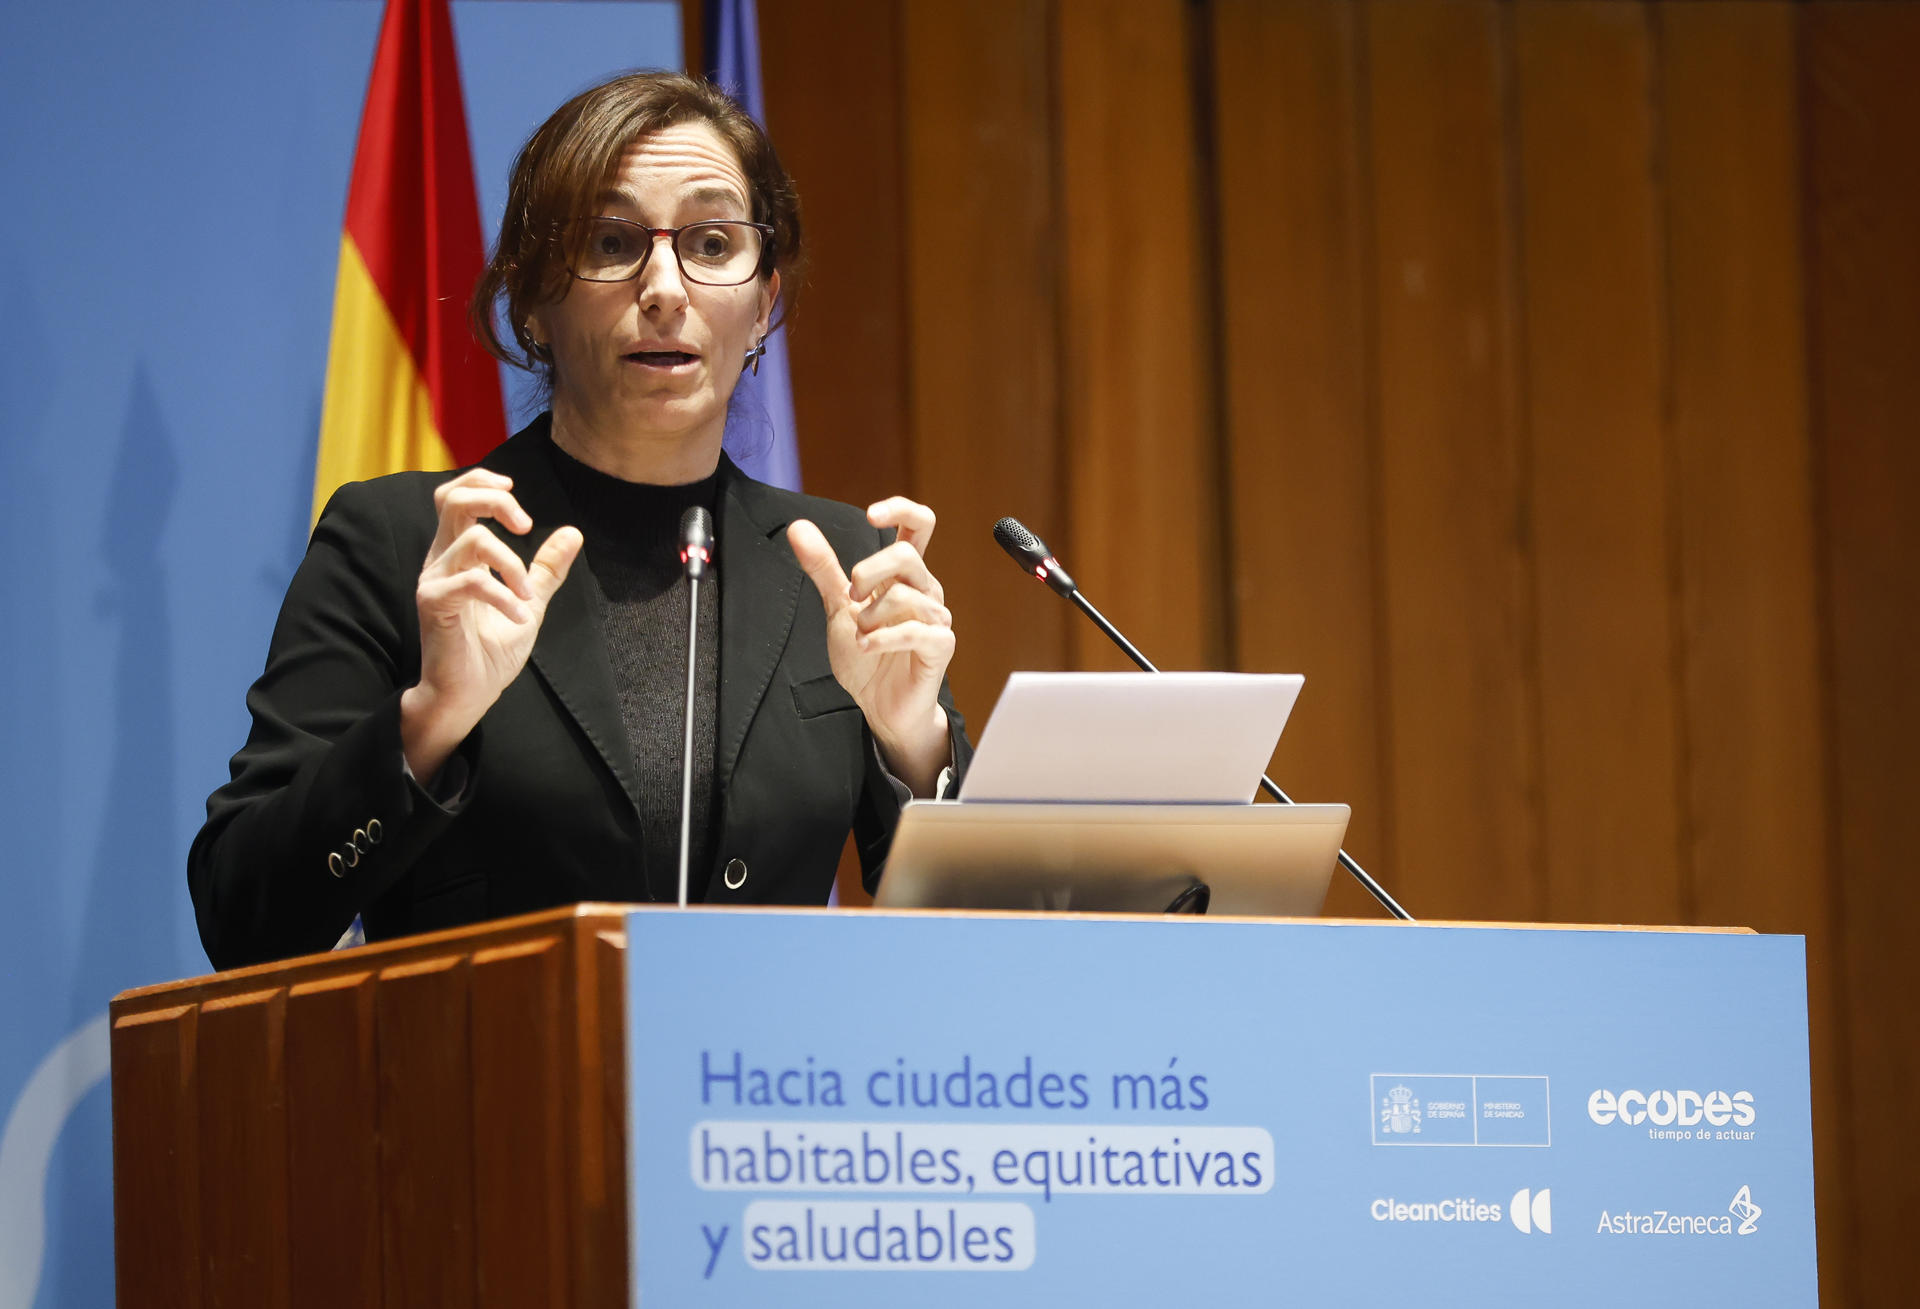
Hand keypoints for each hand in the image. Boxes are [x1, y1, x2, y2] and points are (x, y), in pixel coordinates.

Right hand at [401, 468, 582, 780]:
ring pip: (472, 540)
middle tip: (526, 526)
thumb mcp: (529, 601)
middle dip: (496, 501)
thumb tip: (572, 532)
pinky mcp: (433, 604)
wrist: (468, 694)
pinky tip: (518, 617)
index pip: (454, 496)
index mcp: (457, 554)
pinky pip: (472, 582)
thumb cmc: (490, 650)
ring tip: (527, 598)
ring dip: (513, 565)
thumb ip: (545, 569)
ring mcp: (433, 580)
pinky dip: (505, 596)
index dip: (481, 481)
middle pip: (453, 500)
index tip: (514, 489)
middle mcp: (440, 560)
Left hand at [788, 497, 953, 796]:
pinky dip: (882, 639)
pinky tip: (866, 647)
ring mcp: (936, 618)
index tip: (870, 515)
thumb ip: (824, 568)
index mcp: (904, 576)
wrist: (880, 706)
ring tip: (862, 637)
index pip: (919, 525)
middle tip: (850, 598)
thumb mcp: (838, 607)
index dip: (900, 510)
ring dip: (870, 617)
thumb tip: (799, 528)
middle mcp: (925, 591)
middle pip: (907, 555)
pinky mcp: (940, 646)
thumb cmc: (867, 656)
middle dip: (869, 572)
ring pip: (905, 595)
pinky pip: (916, 631)